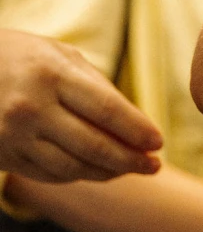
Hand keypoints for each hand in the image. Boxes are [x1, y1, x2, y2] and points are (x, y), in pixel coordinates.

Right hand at [0, 31, 161, 182]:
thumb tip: (132, 121)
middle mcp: (32, 108)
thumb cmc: (21, 56)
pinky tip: (98, 172)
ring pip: (72, 167)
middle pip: (93, 144)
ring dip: (107, 173)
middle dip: (129, 159)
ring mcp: (15, 136)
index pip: (106, 109)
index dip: (136, 129)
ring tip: (131, 170)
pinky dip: (78, 176)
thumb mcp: (57, 55)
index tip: (158, 142)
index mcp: (52, 74)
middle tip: (154, 166)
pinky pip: (49, 174)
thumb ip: (94, 85)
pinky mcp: (4, 156)